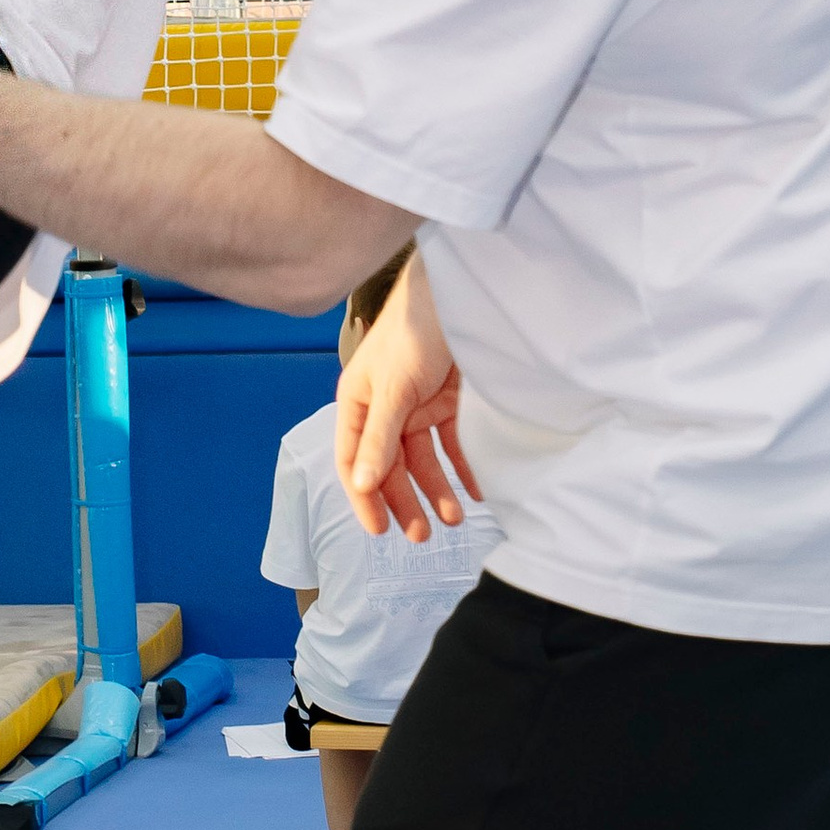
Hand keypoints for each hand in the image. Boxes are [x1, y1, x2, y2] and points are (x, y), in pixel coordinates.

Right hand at [336, 256, 479, 541]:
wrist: (460, 293)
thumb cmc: (413, 330)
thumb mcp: (394, 387)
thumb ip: (380, 438)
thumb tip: (362, 485)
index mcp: (358, 404)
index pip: (355, 461)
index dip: (364, 497)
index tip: (379, 530)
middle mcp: (384, 409)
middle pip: (390, 466)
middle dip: (404, 500)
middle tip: (421, 536)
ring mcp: (417, 406)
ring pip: (423, 459)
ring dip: (436, 490)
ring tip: (453, 520)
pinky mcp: (448, 402)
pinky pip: (454, 443)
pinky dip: (463, 468)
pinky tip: (475, 491)